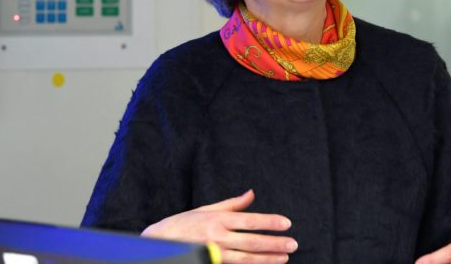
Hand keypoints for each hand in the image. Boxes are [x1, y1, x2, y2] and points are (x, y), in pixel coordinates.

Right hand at [142, 189, 296, 262]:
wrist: (158, 243)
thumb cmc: (183, 223)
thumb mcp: (207, 209)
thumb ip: (232, 204)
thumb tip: (252, 193)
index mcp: (218, 219)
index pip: (250, 220)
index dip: (269, 222)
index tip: (287, 223)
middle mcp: (217, 237)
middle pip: (252, 241)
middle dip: (275, 243)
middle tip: (293, 244)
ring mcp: (214, 254)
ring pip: (247, 259)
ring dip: (268, 259)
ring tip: (284, 257)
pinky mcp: (210, 263)